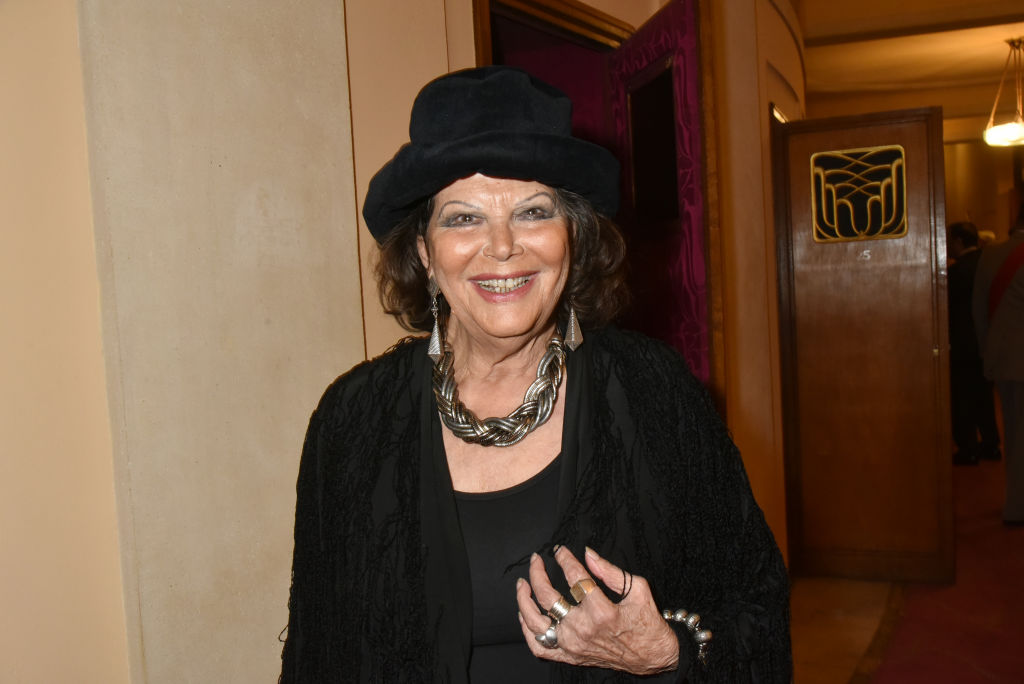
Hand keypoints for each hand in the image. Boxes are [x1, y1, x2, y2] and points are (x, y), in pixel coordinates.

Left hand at [516, 546, 679, 674]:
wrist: (653, 657)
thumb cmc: (647, 623)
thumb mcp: (638, 589)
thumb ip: (609, 570)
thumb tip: (588, 553)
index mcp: (601, 611)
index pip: (574, 577)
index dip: (564, 559)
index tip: (559, 550)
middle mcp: (582, 629)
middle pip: (548, 597)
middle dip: (538, 574)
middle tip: (536, 560)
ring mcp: (573, 645)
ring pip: (536, 622)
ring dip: (524, 601)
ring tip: (522, 584)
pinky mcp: (570, 657)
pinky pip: (540, 647)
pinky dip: (527, 631)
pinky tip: (524, 614)